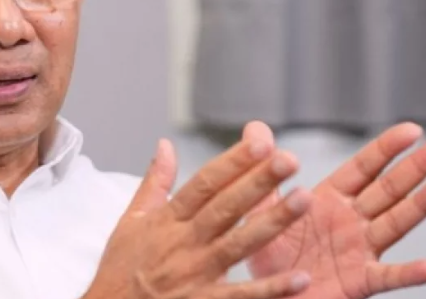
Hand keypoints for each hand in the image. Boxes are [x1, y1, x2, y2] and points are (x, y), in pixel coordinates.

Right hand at [86, 123, 313, 298]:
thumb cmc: (121, 268)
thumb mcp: (131, 219)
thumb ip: (154, 181)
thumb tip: (165, 144)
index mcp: (168, 219)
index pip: (204, 183)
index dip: (232, 162)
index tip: (261, 142)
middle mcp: (185, 243)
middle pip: (226, 207)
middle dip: (258, 182)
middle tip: (289, 159)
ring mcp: (196, 274)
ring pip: (240, 244)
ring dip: (273, 223)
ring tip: (304, 200)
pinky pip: (241, 296)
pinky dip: (270, 290)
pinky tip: (300, 278)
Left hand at [247, 123, 425, 298]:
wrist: (264, 294)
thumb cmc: (267, 250)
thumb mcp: (260, 205)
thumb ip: (263, 169)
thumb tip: (254, 127)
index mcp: (330, 199)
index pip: (363, 168)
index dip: (386, 148)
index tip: (412, 129)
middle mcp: (352, 221)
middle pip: (389, 189)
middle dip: (418, 166)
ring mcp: (359, 251)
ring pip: (396, 223)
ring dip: (422, 204)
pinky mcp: (357, 282)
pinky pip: (386, 277)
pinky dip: (408, 273)